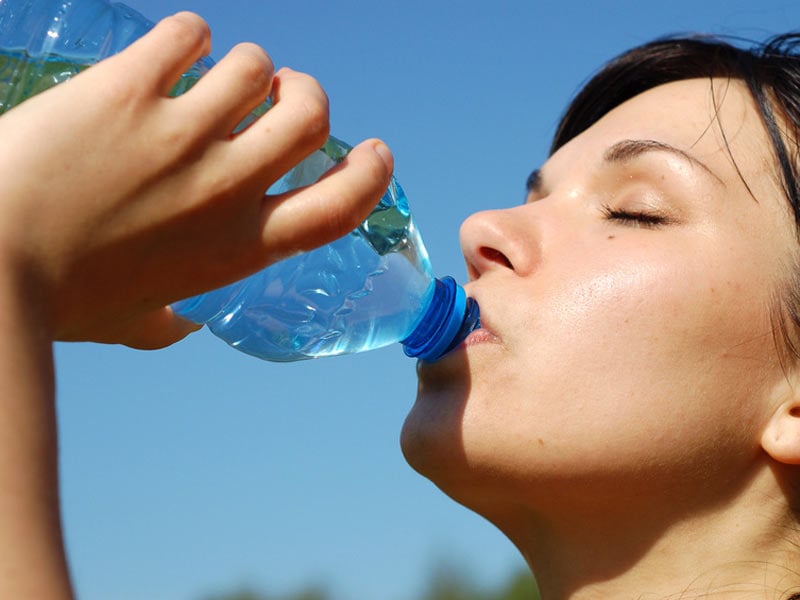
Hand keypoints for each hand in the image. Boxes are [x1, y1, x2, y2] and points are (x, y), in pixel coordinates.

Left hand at [0, 12, 392, 348]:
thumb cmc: (61, 300)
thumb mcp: (139, 322)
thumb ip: (176, 323)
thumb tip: (185, 325)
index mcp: (238, 248)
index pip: (339, 207)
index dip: (369, 172)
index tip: (372, 151)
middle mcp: (226, 189)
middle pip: (309, 118)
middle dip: (305, 94)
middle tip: (278, 94)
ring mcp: (181, 136)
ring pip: (252, 66)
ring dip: (242, 64)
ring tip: (209, 73)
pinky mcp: (129, 91)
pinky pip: (188, 35)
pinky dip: (188, 36)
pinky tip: (167, 52)